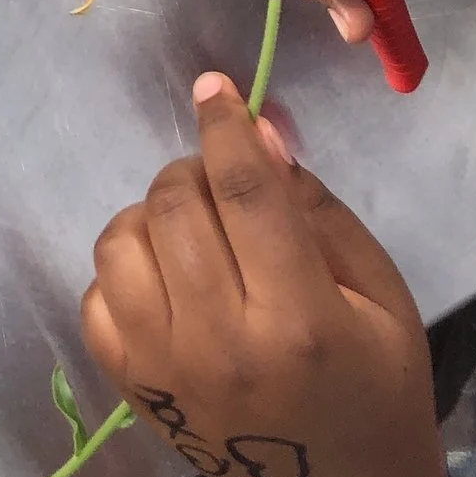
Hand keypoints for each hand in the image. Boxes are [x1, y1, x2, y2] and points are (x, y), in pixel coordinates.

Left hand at [80, 74, 440, 476]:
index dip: (224, 128)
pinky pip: (95, 294)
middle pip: (176, 207)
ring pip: (121, 242)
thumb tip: (257, 132)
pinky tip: (166, 279)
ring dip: (153, 215)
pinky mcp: (130, 385)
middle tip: (222, 184)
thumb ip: (317, 211)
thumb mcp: (379, 295)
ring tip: (193, 232)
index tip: (212, 88)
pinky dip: (124, 269)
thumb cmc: (377, 388)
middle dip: (195, 171)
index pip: (245, 194)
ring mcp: (165, 368)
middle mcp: (222, 342)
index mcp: (299, 318)